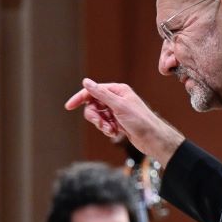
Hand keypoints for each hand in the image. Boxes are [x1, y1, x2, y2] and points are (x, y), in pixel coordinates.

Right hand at [65, 78, 183, 164]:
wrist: (152, 138)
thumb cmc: (140, 121)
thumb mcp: (118, 105)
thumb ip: (100, 93)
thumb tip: (86, 82)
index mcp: (117, 90)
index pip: (93, 91)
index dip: (80, 98)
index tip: (69, 106)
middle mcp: (116, 99)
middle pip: (93, 105)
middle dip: (95, 117)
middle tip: (101, 124)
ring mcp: (116, 111)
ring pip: (97, 116)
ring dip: (101, 125)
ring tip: (111, 130)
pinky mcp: (117, 122)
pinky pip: (104, 124)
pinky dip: (107, 129)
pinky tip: (115, 133)